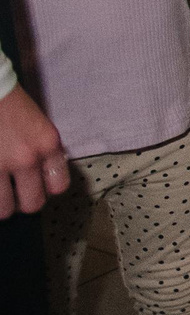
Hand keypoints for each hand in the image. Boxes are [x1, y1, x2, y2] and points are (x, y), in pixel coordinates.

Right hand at [0, 86, 68, 216]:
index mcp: (47, 144)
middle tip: (14, 194)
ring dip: (1, 204)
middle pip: (32, 204)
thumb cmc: (10, 104)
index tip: (37, 187)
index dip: (46, 189)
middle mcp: (25, 158)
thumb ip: (44, 152)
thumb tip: (44, 178)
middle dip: (23, 203)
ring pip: (4, 210)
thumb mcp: (38, 125)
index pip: (59, 186)